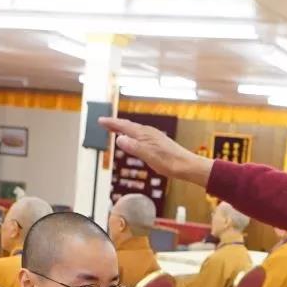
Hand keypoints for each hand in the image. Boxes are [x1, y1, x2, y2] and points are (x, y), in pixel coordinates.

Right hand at [98, 117, 213, 185]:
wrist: (186, 165)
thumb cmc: (168, 162)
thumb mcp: (148, 155)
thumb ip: (133, 147)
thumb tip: (119, 139)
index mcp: (144, 134)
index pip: (124, 126)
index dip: (112, 123)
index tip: (100, 120)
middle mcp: (148, 132)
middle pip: (129, 126)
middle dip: (116, 124)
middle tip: (104, 123)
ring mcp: (154, 136)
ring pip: (135, 130)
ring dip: (124, 129)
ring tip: (116, 129)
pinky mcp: (159, 142)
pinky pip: (141, 135)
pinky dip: (133, 134)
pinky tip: (135, 140)